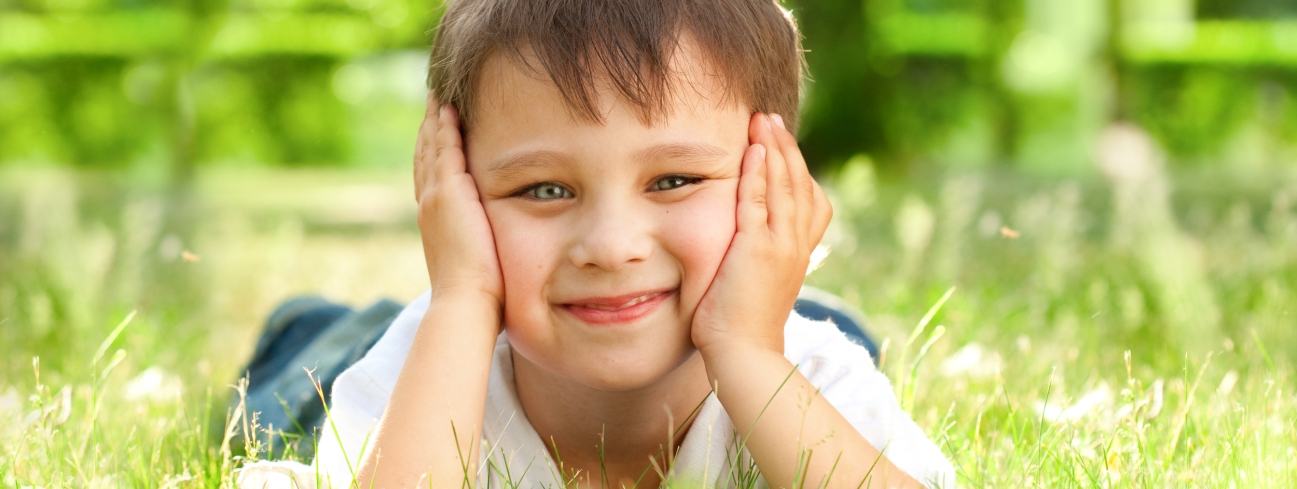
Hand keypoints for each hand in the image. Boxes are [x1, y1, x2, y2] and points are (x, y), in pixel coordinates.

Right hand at [413, 95, 503, 310]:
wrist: (466, 300)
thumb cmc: (478, 291)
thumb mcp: (476, 258)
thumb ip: (480, 242)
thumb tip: (493, 245)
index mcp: (434, 219)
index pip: (430, 175)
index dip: (432, 151)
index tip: (436, 131)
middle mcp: (429, 203)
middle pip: (425, 155)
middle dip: (428, 129)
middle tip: (431, 102)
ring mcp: (436, 196)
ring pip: (431, 147)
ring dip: (433, 120)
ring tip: (437, 97)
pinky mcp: (449, 192)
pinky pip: (445, 149)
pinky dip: (444, 127)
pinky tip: (449, 108)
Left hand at [691, 113, 831, 355]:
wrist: (744, 353)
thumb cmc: (742, 324)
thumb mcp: (758, 282)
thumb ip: (759, 256)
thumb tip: (746, 242)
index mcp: (799, 251)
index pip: (809, 199)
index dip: (796, 167)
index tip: (779, 142)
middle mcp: (798, 245)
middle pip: (800, 183)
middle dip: (786, 147)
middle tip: (770, 118)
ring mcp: (781, 246)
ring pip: (784, 186)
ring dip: (774, 149)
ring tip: (762, 122)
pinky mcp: (758, 251)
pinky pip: (760, 203)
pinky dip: (759, 174)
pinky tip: (753, 150)